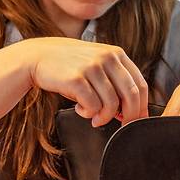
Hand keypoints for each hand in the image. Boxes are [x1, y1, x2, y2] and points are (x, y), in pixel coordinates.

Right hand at [24, 37, 147, 126]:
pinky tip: (79, 109)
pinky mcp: (76, 78)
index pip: (141, 85)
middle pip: (131, 96)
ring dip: (104, 117)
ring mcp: (92, 67)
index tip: (137, 121)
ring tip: (93, 117)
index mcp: (116, 54)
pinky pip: (92, 106)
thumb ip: (115, 83)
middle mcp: (107, 58)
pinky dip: (88, 114)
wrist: (38, 57)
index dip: (142, 107)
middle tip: (121, 126)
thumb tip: (132, 113)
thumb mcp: (97, 66)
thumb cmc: (70, 66)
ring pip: (112, 104)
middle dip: (129, 117)